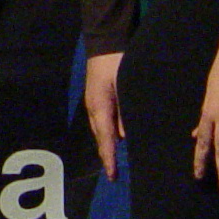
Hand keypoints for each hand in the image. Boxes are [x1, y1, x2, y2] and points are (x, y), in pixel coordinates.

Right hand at [83, 51, 125, 180]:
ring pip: (100, 130)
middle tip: (114, 175)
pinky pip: (101, 122)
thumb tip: (124, 136)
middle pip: (100, 138)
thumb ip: (126, 111)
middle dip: (106, 156)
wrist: (105, 42)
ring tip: (114, 162)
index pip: (105, 140)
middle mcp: (93, 108)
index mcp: (100, 107)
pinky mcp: (96, 98)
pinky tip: (117, 137)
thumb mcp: (125, 86)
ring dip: (106, 146)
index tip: (112, 177)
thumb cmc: (117, 62)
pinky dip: (107, 133)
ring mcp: (93, 103)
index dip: (109, 159)